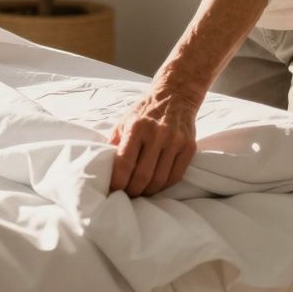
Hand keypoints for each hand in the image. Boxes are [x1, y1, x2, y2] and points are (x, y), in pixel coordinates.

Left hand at [108, 78, 199, 196]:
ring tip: (139, 193)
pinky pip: (175, 176)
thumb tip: (103, 167)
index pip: (124, 163)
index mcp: (136, 127)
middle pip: (142, 176)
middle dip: (132, 191)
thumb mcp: (124, 121)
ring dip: (147, 192)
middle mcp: (157, 134)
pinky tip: (155, 186)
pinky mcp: (189, 147)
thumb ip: (115, 143)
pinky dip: (164, 186)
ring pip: (159, 180)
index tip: (112, 191)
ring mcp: (175, 141)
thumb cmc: (145, 111)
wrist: (175, 95)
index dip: (117, 182)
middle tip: (126, 196)